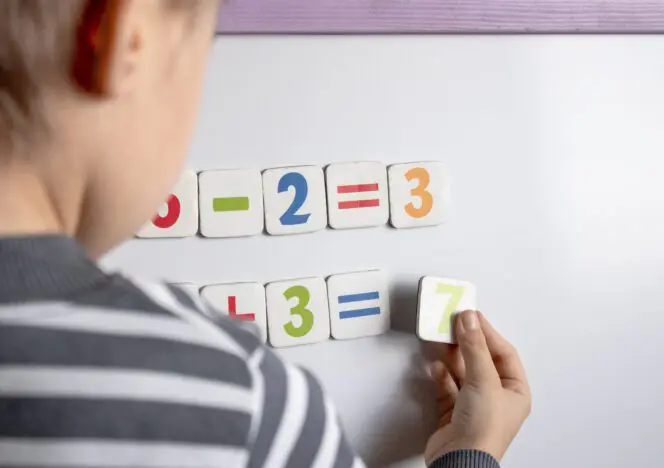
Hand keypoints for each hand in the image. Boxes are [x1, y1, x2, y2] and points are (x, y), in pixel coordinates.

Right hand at [425, 310, 530, 464]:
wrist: (460, 461)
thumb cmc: (484, 430)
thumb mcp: (483, 379)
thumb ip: (474, 347)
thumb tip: (470, 320)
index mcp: (515, 392)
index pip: (503, 353)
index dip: (488, 332)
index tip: (472, 315)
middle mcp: (496, 399)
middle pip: (481, 361)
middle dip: (467, 343)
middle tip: (454, 324)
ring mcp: (474, 406)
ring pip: (462, 372)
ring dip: (452, 357)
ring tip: (442, 340)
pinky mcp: (453, 413)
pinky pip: (448, 387)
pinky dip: (441, 375)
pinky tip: (436, 367)